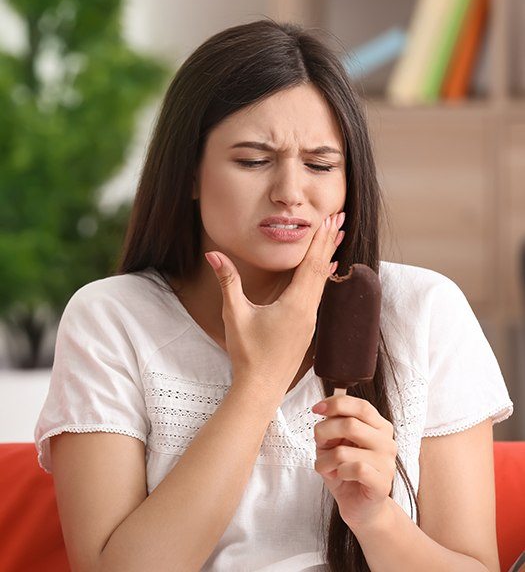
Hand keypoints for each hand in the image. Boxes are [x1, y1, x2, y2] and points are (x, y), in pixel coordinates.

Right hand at [204, 212, 344, 392]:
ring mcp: (310, 321)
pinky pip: (319, 295)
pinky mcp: (306, 329)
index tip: (330, 219)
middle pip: (322, 269)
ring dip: (328, 257)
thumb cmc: (248, 354)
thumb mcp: (234, 315)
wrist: (261, 389)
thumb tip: (213, 254)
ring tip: (336, 239)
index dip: (320, 239)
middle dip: (330, 242)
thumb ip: (227, 281)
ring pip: (323, 282)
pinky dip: (323, 277)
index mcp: (295, 304)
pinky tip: (326, 272)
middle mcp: (308, 311)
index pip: (311, 264)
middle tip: (340, 219)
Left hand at [312, 394, 396, 529]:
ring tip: (327, 467)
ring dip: (326, 460)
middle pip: (350, 424)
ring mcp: (387, 463)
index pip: (360, 406)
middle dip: (325, 432)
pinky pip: (354, 469)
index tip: (316, 409)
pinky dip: (339, 472)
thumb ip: (332, 425)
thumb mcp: (335, 443)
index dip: (336, 404)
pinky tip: (340, 476)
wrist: (358, 506)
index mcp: (379, 427)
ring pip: (344, 451)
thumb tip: (324, 411)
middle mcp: (387, 442)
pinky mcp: (382, 483)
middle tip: (319, 444)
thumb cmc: (346, 471)